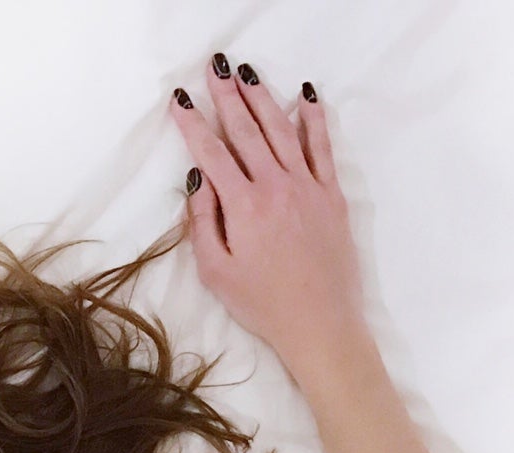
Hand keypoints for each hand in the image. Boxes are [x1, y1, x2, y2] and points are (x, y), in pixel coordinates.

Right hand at [168, 59, 364, 372]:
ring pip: (281, 131)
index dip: (194, 124)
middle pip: (247, 131)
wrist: (321, 323)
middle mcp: (276, 186)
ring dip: (263, 99)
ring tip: (248, 73)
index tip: (181, 101)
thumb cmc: (262, 304)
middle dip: (228, 97)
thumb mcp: (216, 272)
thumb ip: (202, 224)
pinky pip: (322, 148)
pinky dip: (313, 120)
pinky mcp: (332, 195)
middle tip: (215, 69)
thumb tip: (197, 182)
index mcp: (243, 206)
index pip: (212, 154)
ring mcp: (307, 187)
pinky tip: (306, 98)